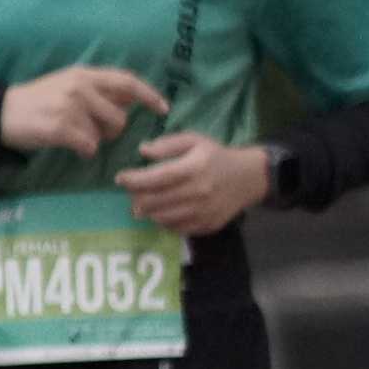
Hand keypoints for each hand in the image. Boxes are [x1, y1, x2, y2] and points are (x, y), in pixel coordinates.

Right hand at [0, 67, 170, 158]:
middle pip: (119, 117)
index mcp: (84, 74)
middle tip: (97, 133)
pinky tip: (71, 147)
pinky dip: (84, 151)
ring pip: (103, 134)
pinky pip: (88, 147)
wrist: (1, 114)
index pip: (126, 82)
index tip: (163, 108)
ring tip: (77, 137)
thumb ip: (97, 91)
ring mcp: (69, 107)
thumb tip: (127, 103)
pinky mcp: (60, 127)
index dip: (149, 95)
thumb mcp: (67, 85)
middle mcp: (79, 87)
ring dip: (95, 141)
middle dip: (113, 131)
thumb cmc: (38, 101)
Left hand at [115, 131, 269, 233]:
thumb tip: (143, 150)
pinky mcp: (205, 226)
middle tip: (132, 191)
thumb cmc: (215, 156)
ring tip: (143, 201)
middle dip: (136, 197)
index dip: (134, 180)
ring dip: (146, 210)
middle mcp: (198, 192)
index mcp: (194, 168)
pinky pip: (175, 228)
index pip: (157, 177)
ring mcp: (202, 212)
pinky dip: (162, 220)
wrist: (248, 178)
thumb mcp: (194, 140)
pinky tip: (161, 210)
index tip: (120, 178)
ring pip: (161, 217)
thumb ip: (168, 144)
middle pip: (155, 201)